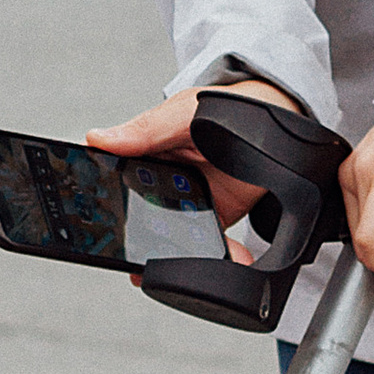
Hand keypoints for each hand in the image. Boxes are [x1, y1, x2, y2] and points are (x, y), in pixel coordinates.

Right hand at [87, 78, 300, 264]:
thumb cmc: (226, 108)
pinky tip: (222, 259)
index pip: (116, 175)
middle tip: (133, 252)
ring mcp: (187, 202)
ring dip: (171, 251)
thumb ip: (146, 129)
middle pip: (139, 214)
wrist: (273, 121)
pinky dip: (216, 256)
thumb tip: (99, 138)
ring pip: (170, 235)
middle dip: (136, 237)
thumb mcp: (183, 113)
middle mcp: (161, 180)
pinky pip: (208, 243)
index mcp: (145, 152)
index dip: (105, 195)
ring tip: (170, 265)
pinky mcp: (213, 219)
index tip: (101, 213)